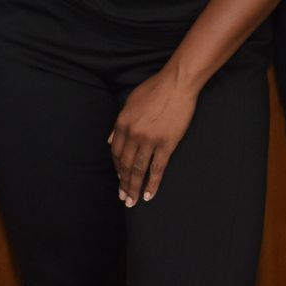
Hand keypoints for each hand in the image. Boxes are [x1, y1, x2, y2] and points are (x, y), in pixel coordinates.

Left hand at [108, 69, 199, 206]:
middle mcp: (133, 134)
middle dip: (123, 184)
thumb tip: (110, 141)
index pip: (116, 152)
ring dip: (134, 188)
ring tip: (132, 201)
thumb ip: (119, 123)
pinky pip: (157, 169)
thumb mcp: (130, 102)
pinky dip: (152, 184)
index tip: (119, 178)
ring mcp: (149, 140)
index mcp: (122, 123)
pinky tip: (149, 195)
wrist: (176, 84)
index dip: (117, 168)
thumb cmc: (154, 89)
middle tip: (123, 198)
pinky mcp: (166, 144)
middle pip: (125, 165)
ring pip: (139, 170)